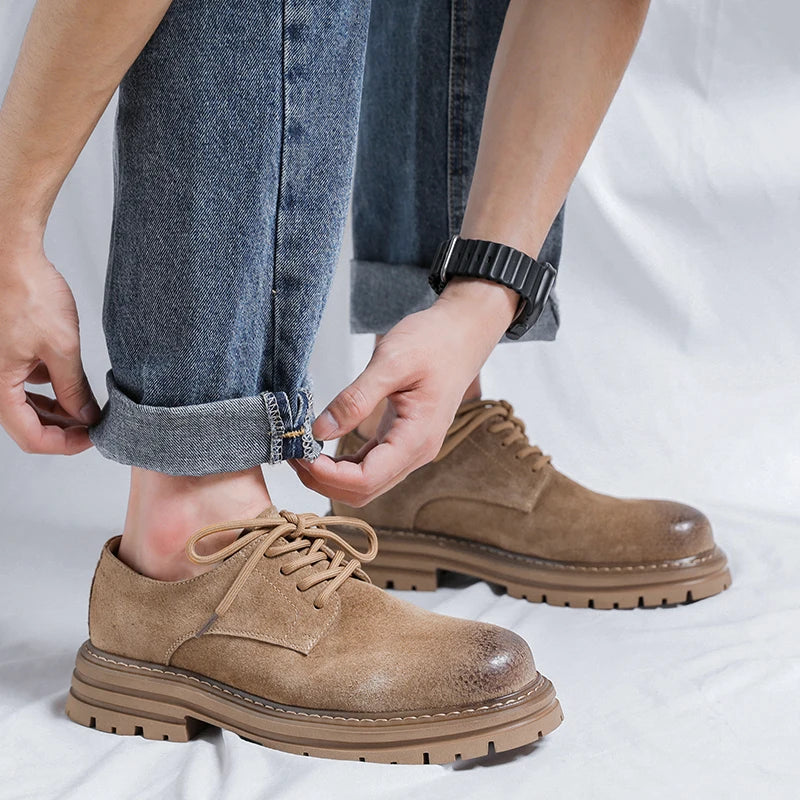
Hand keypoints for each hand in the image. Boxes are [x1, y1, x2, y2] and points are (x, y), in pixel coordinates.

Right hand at [0, 237, 100, 454]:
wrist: (12, 257)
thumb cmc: (28, 293)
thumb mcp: (62, 348)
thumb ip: (73, 388)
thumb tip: (86, 416)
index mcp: (0, 385)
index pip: (30, 437)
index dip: (65, 445)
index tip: (93, 438)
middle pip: (27, 424)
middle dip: (63, 429)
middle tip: (95, 425)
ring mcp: (0, 368)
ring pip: (27, 406)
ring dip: (57, 411)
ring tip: (88, 406)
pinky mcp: (6, 356)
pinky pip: (24, 385)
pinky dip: (48, 390)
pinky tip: (69, 382)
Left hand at [290, 279, 517, 505]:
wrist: (462, 334)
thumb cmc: (434, 342)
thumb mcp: (391, 362)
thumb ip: (356, 399)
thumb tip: (320, 431)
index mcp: (417, 437)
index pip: (367, 479)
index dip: (329, 476)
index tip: (300, 455)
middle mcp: (416, 452)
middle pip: (364, 490)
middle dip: (324, 480)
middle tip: (292, 454)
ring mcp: (410, 450)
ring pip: (366, 484)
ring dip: (331, 476)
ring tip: (301, 451)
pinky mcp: (401, 441)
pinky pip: (369, 466)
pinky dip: (343, 465)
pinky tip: (321, 449)